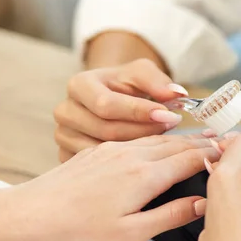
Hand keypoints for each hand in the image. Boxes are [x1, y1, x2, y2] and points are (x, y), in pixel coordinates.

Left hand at [0, 135, 218, 240]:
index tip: (233, 152)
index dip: (215, 155)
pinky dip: (158, 139)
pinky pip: (137, 138)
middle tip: (225, 140)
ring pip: (157, 139)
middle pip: (178, 144)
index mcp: (144, 176)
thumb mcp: (130, 233)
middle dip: (204, 142)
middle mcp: (131, 156)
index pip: (190, 159)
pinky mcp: (98, 151)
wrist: (29, 217)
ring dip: (183, 138)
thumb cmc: (78, 232)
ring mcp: (113, 150)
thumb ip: (170, 215)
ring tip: (201, 137)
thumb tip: (203, 203)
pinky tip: (159, 142)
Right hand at [54, 58, 188, 161]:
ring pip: (103, 152)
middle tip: (171, 128)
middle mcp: (66, 111)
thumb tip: (175, 94)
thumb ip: (157, 81)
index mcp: (79, 85)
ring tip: (161, 141)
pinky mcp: (68, 157)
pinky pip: (99, 167)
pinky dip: (124, 164)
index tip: (169, 116)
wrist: (110, 98)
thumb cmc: (127, 85)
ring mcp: (64, 136)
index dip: (139, 112)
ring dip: (137, 149)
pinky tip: (144, 157)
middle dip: (143, 130)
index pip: (106, 104)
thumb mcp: (142, 73)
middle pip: (106, 130)